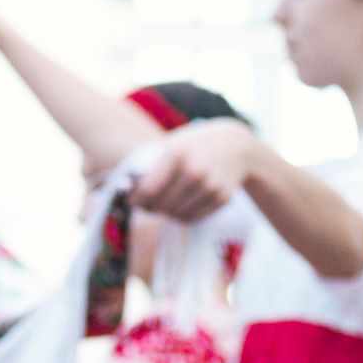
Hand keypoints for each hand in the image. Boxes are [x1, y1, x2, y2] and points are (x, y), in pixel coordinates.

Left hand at [130, 120, 260, 222]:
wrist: (237, 146)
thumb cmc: (196, 144)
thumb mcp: (173, 144)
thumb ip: (152, 165)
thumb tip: (125, 187)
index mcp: (177, 154)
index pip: (148, 191)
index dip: (136, 200)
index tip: (132, 200)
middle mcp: (195, 171)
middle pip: (161, 206)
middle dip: (149, 208)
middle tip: (144, 204)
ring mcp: (211, 186)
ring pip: (176, 215)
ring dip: (166, 213)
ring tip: (163, 204)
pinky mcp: (222, 198)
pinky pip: (193, 218)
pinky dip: (182, 216)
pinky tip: (180, 205)